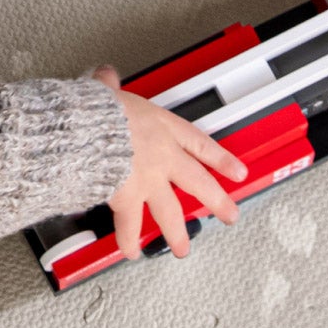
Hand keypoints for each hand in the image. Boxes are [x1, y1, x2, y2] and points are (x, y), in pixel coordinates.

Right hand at [95, 67, 246, 259]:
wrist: (89, 132)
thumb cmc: (100, 110)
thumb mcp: (108, 92)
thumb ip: (108, 86)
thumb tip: (104, 76)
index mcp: (162, 128)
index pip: (200, 145)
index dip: (221, 159)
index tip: (238, 172)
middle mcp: (162, 157)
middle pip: (199, 183)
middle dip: (217, 202)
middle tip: (229, 215)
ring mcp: (148, 181)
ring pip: (170, 213)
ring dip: (177, 233)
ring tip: (182, 249)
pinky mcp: (128, 198)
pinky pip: (130, 224)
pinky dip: (129, 240)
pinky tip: (132, 251)